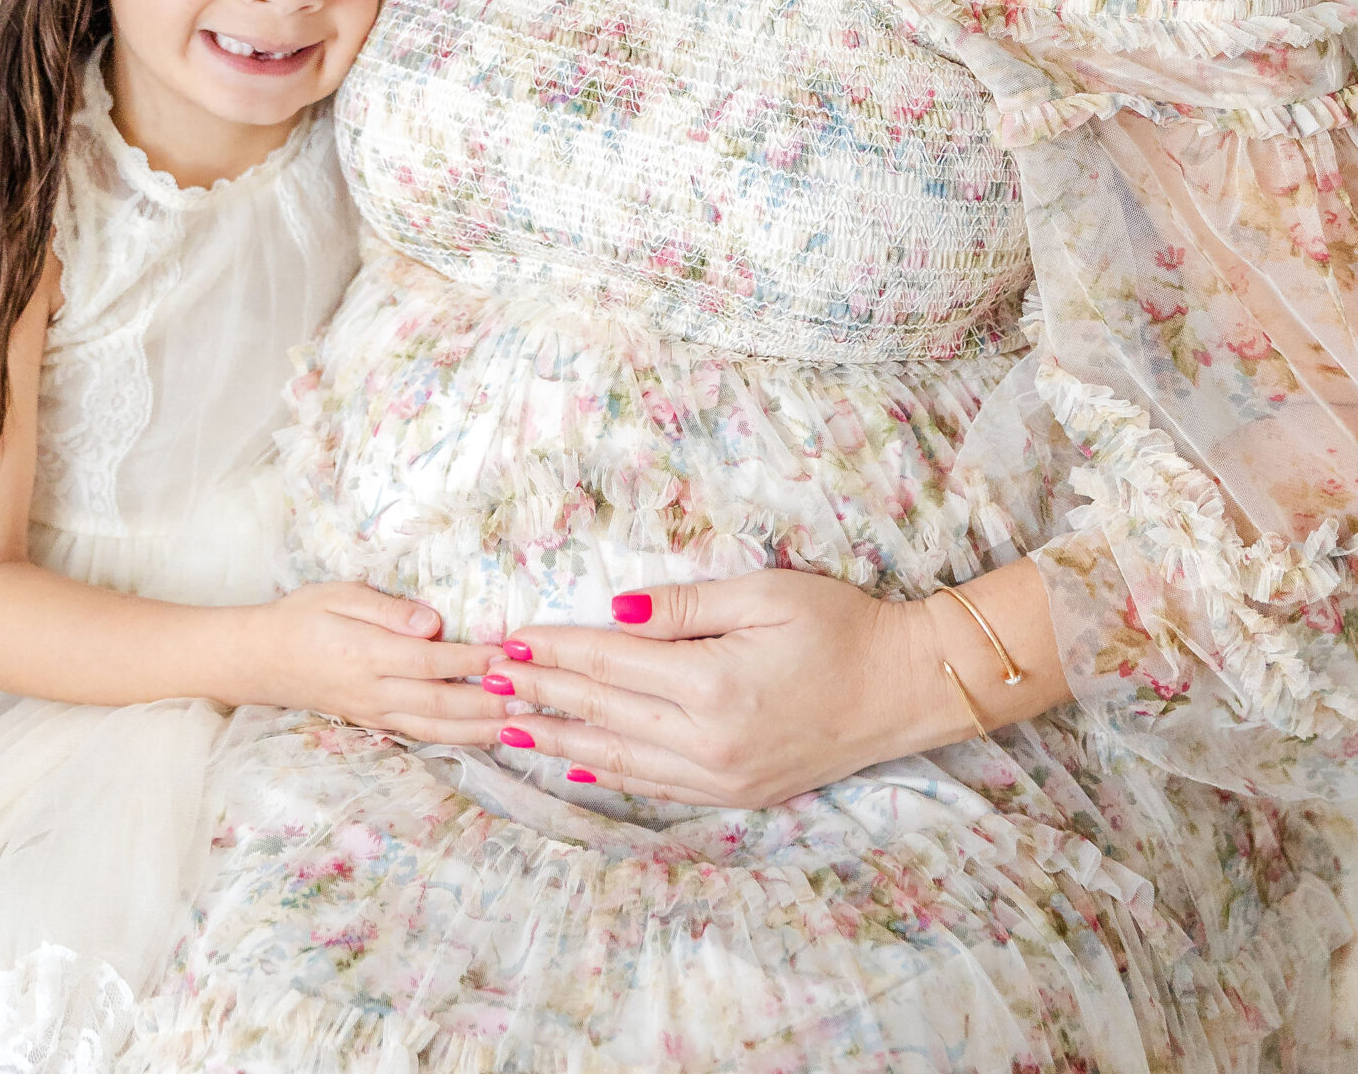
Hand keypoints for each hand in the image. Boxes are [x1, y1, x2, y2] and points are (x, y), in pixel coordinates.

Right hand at [233, 583, 505, 744]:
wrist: (258, 659)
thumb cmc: (301, 616)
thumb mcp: (338, 595)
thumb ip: (386, 608)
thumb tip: (431, 622)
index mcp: (364, 654)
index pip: (428, 662)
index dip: (469, 661)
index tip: (505, 654)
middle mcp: (372, 692)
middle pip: (439, 704)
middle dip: (487, 702)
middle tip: (530, 696)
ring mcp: (373, 713)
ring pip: (434, 729)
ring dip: (479, 729)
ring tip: (519, 725)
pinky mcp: (373, 723)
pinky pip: (420, 735)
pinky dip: (454, 738)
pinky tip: (481, 733)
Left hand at [480, 571, 954, 805]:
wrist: (903, 688)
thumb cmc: (839, 625)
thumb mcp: (761, 595)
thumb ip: (682, 606)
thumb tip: (613, 612)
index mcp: (711, 684)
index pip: (609, 664)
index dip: (555, 650)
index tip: (509, 639)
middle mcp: (708, 742)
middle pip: (603, 713)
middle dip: (542, 695)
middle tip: (487, 682)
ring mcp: (721, 778)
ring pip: (619, 759)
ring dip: (560, 741)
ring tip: (509, 728)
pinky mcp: (736, 795)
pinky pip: (656, 786)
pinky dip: (609, 773)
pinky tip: (578, 764)